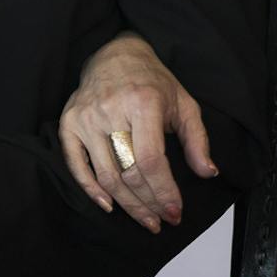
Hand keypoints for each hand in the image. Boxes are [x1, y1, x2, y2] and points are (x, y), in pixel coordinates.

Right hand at [58, 32, 214, 231]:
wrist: (115, 55)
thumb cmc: (152, 82)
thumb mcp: (184, 104)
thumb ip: (198, 140)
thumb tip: (209, 173)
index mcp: (143, 102)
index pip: (151, 160)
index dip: (164, 192)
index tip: (175, 211)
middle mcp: (110, 110)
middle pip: (128, 172)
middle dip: (148, 203)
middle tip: (161, 221)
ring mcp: (86, 118)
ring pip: (105, 176)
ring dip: (127, 204)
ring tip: (145, 219)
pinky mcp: (68, 124)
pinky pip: (77, 166)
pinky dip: (91, 190)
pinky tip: (109, 205)